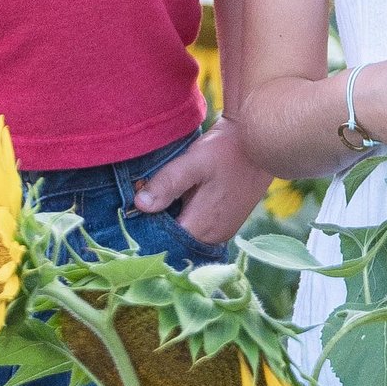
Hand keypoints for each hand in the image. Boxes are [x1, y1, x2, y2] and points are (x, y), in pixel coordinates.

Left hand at [135, 116, 271, 249]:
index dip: (144, 234)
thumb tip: (139, 205)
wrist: (261, 141)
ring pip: (185, 234)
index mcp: (202, 227)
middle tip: (133, 208)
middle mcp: (212, 236)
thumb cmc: (228, 149)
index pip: (163, 244)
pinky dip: (182, 217)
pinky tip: (172, 201)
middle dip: (154, 228)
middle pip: (174, 242)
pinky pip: (197, 227)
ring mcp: (220, 230)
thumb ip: (167, 184)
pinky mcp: (225, 221)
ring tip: (150, 203)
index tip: (125, 221)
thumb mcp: (194, 162)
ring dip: (169, 222)